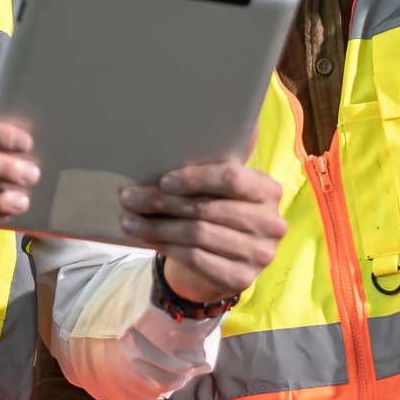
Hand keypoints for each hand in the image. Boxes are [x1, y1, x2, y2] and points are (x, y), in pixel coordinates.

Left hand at [120, 161, 286, 304]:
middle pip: (207, 209)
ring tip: (129, 220)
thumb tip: (242, 121)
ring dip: (157, 227)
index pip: (232, 179)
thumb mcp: (222, 185)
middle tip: (129, 198)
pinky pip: (195, 258)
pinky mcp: (242, 278)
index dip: (196, 178)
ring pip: (197, 235)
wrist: (225, 262)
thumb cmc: (219, 211)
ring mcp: (259, 253)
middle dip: (162, 202)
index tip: (162, 180)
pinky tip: (147, 238)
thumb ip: (224, 158)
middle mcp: (271, 223)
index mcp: (268, 190)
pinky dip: (166, 247)